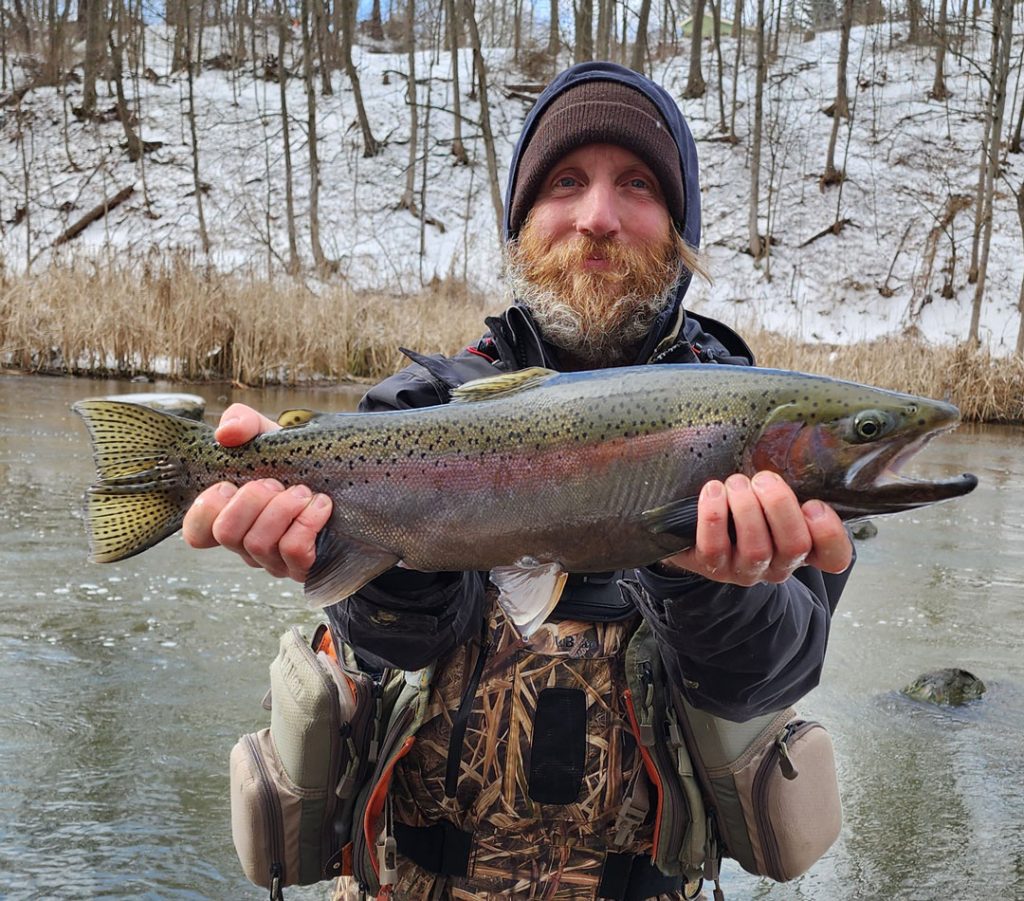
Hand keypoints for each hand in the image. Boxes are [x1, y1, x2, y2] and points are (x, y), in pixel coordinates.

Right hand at [181, 403, 332, 580]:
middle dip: (252, 500)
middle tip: (276, 483)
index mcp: (231, 516)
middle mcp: (248, 543)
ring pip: (259, 544)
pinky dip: (307, 522)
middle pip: (227, 534)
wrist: (347, 475)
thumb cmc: (298, 461)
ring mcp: (274, 561)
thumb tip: (226, 434)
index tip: (231, 484)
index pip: (196, 533)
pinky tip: (321, 505)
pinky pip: (294, 552)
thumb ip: (241, 423)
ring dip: (282, 509)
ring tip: (303, 491)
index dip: (207, 509)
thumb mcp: (268, 435)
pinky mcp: (304, 568)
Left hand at [659, 471, 851, 585]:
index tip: (813, 503)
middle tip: (764, 480)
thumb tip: (795, 449)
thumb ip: (787, 486)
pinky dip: (714, 515)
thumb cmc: (743, 508)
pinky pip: (715, 547)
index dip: (829, 532)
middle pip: (795, 545)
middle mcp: (778, 565)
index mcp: (803, 549)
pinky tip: (714, 491)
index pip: (834, 557)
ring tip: (736, 483)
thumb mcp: (771, 497)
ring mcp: (746, 570)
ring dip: (746, 508)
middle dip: (779, 505)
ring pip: (756, 548)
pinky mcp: (713, 567)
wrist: (699, 531)